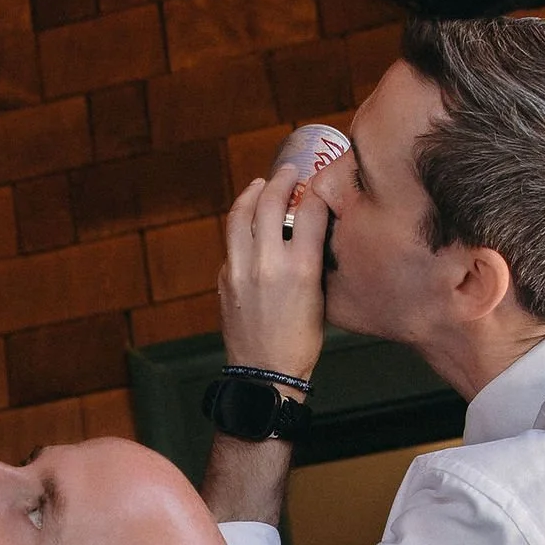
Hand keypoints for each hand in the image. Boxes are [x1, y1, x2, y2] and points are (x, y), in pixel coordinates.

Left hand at [218, 168, 330, 389]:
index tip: (318, 181)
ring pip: (240, 215)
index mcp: (300, 269)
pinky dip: (241, 227)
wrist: (265, 372)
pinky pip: (232, 242)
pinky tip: (249, 224)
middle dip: (280, 180)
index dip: (316, 190)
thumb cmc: (300, 342)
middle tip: (287, 172)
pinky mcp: (224, 278)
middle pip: (269, 203)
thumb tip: (309, 228)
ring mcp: (240, 269)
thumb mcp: (319, 297)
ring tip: (260, 185)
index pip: (310, 210)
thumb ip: (312, 260)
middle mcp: (267, 263)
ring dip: (251, 194)